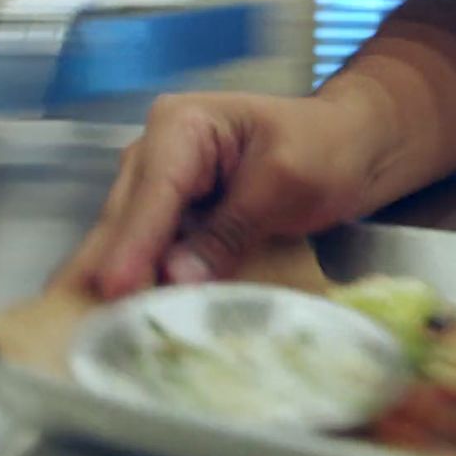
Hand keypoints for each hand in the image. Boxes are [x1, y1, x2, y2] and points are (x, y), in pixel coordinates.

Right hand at [54, 92, 388, 299]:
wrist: (354, 147)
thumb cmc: (326, 148)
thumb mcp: (285, 183)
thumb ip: (231, 229)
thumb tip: (178, 278)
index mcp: (182, 125)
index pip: (153, 193)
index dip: (132, 245)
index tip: (113, 290)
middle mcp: (158, 152)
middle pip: (127, 218)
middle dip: (117, 269)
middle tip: (101, 326)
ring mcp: (161, 186)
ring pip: (130, 241)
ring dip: (127, 281)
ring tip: (108, 331)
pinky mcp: (174, 219)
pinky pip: (152, 253)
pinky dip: (148, 282)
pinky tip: (138, 317)